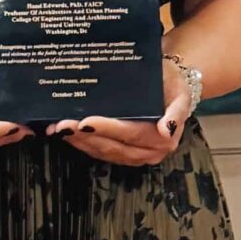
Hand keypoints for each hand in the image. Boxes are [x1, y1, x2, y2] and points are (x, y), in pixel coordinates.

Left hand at [48, 68, 192, 165]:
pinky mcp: (125, 154)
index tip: (85, 122)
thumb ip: (177, 111)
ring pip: (104, 152)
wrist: (170, 86)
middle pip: (114, 147)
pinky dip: (83, 144)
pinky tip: (67, 134)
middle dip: (86, 137)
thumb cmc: (173, 84)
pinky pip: (102, 152)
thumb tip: (166, 130)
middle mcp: (151, 151)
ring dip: (80, 142)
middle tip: (63, 125)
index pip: (131, 133)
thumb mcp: (181, 91)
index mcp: (164, 138)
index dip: (107, 130)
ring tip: (59, 128)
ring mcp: (137, 155)